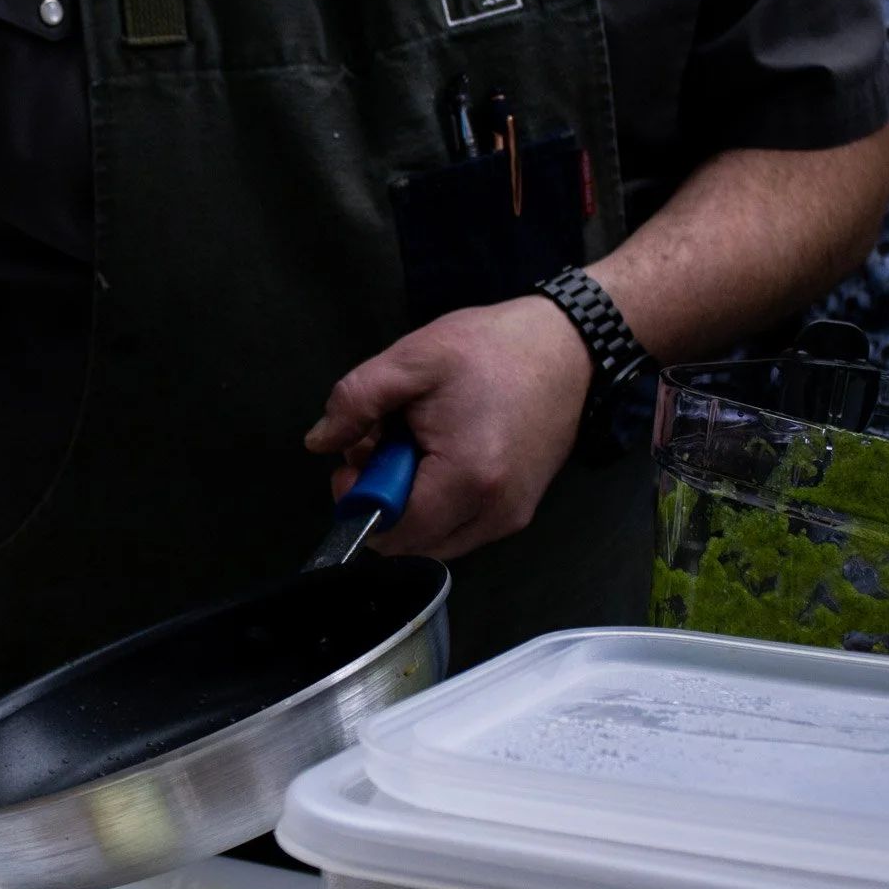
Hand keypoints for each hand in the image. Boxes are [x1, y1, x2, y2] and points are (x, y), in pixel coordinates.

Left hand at [304, 296, 590, 559]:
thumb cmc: (494, 348)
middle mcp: (493, 513)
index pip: (390, 531)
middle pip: (408, 542)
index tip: (356, 455)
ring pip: (432, 540)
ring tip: (414, 446)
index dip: (359, 499)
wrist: (569, 346)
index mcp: (466, 479)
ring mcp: (510, 517)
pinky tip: (439, 455)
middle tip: (383, 445)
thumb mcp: (412, 359)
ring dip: (409, 504)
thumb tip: (320, 442)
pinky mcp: (518, 511)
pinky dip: (436, 503)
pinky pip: (458, 528)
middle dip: (382, 501)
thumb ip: (355, 402)